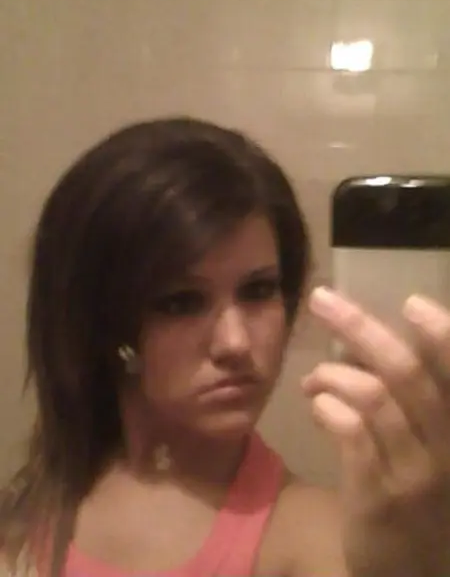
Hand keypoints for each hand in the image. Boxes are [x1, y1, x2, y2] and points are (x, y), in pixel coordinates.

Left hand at [303, 287, 449, 576]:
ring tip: (313, 379)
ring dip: (331, 375)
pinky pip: (350, 433)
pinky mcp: (380, 497)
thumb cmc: (427, 494)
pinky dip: (327, 408)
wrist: (415, 572)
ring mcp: (417, 474)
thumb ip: (410, 396)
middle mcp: (449, 448)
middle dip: (360, 328)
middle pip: (405, 372)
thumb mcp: (433, 445)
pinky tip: (318, 405)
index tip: (413, 303)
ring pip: (371, 398)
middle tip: (320, 299)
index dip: (443, 336)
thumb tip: (361, 343)